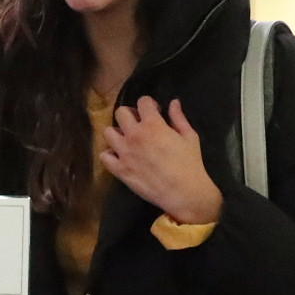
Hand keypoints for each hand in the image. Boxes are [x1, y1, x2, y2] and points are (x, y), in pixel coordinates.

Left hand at [99, 97, 222, 224]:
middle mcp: (134, 135)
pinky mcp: (119, 170)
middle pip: (120, 112)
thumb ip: (179, 117)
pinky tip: (120, 156)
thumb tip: (173, 102)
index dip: (149, 104)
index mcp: (153, 125)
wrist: (183, 192)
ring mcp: (124, 152)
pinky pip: (104, 156)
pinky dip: (110, 154)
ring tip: (127, 140)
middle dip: (130, 114)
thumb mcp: (189, 136)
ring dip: (117, 133)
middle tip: (138, 124)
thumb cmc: (190, 163)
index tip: (155, 112)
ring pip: (108, 132)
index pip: (142, 101)